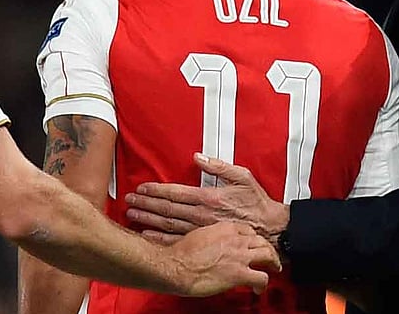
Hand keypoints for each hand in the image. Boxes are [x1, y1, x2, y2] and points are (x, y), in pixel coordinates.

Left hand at [126, 153, 288, 248]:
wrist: (270, 230)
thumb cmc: (256, 202)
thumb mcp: (243, 177)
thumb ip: (219, 166)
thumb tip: (198, 156)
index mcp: (209, 197)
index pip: (175, 193)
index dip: (156, 190)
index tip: (141, 188)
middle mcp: (201, 215)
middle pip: (167, 209)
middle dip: (145, 204)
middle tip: (128, 201)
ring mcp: (201, 231)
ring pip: (168, 225)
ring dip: (148, 220)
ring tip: (132, 215)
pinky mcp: (204, 242)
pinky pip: (178, 241)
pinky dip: (160, 239)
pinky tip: (147, 235)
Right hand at [166, 221, 280, 295]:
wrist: (176, 266)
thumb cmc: (181, 254)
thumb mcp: (198, 235)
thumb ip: (212, 237)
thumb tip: (213, 245)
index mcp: (224, 228)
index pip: (248, 230)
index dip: (253, 238)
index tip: (253, 244)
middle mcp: (235, 239)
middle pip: (261, 240)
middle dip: (267, 249)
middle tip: (269, 256)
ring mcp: (239, 256)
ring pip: (268, 254)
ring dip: (273, 263)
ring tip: (273, 269)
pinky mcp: (240, 274)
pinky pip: (262, 278)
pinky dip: (263, 284)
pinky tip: (258, 289)